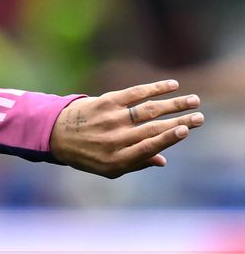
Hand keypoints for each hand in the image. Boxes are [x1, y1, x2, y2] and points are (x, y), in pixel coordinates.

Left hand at [49, 79, 203, 177]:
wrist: (55, 134)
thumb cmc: (87, 154)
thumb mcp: (108, 167)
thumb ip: (135, 163)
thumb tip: (163, 160)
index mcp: (117, 159)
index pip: (147, 148)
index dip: (168, 139)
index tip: (186, 131)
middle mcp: (114, 139)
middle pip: (153, 128)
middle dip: (179, 121)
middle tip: (200, 116)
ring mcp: (110, 119)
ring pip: (148, 110)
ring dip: (173, 104)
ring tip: (193, 101)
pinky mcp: (105, 102)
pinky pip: (134, 93)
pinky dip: (154, 88)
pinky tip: (172, 85)